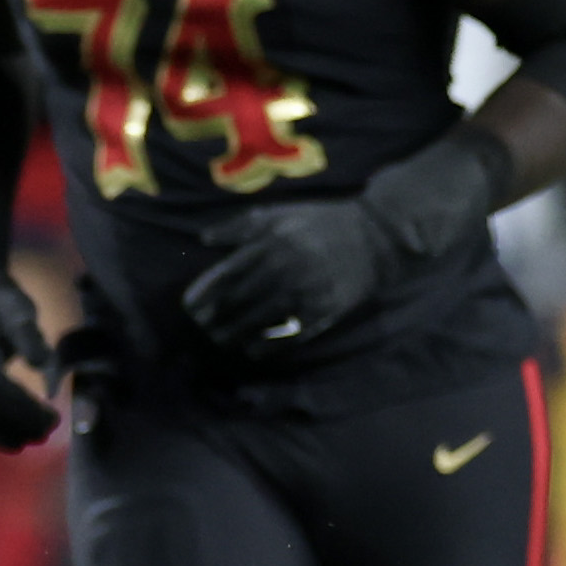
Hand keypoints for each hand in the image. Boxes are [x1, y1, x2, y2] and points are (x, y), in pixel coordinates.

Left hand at [181, 198, 400, 352]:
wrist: (376, 235)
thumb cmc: (319, 223)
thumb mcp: (280, 214)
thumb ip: (240, 225)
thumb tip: (204, 238)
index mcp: (271, 243)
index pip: (226, 276)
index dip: (203, 295)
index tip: (189, 308)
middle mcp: (285, 268)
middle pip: (237, 302)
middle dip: (214, 319)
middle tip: (201, 329)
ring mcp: (304, 292)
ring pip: (258, 322)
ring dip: (234, 336)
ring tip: (220, 342)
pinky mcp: (323, 311)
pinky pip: (288, 336)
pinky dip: (267, 347)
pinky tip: (252, 352)